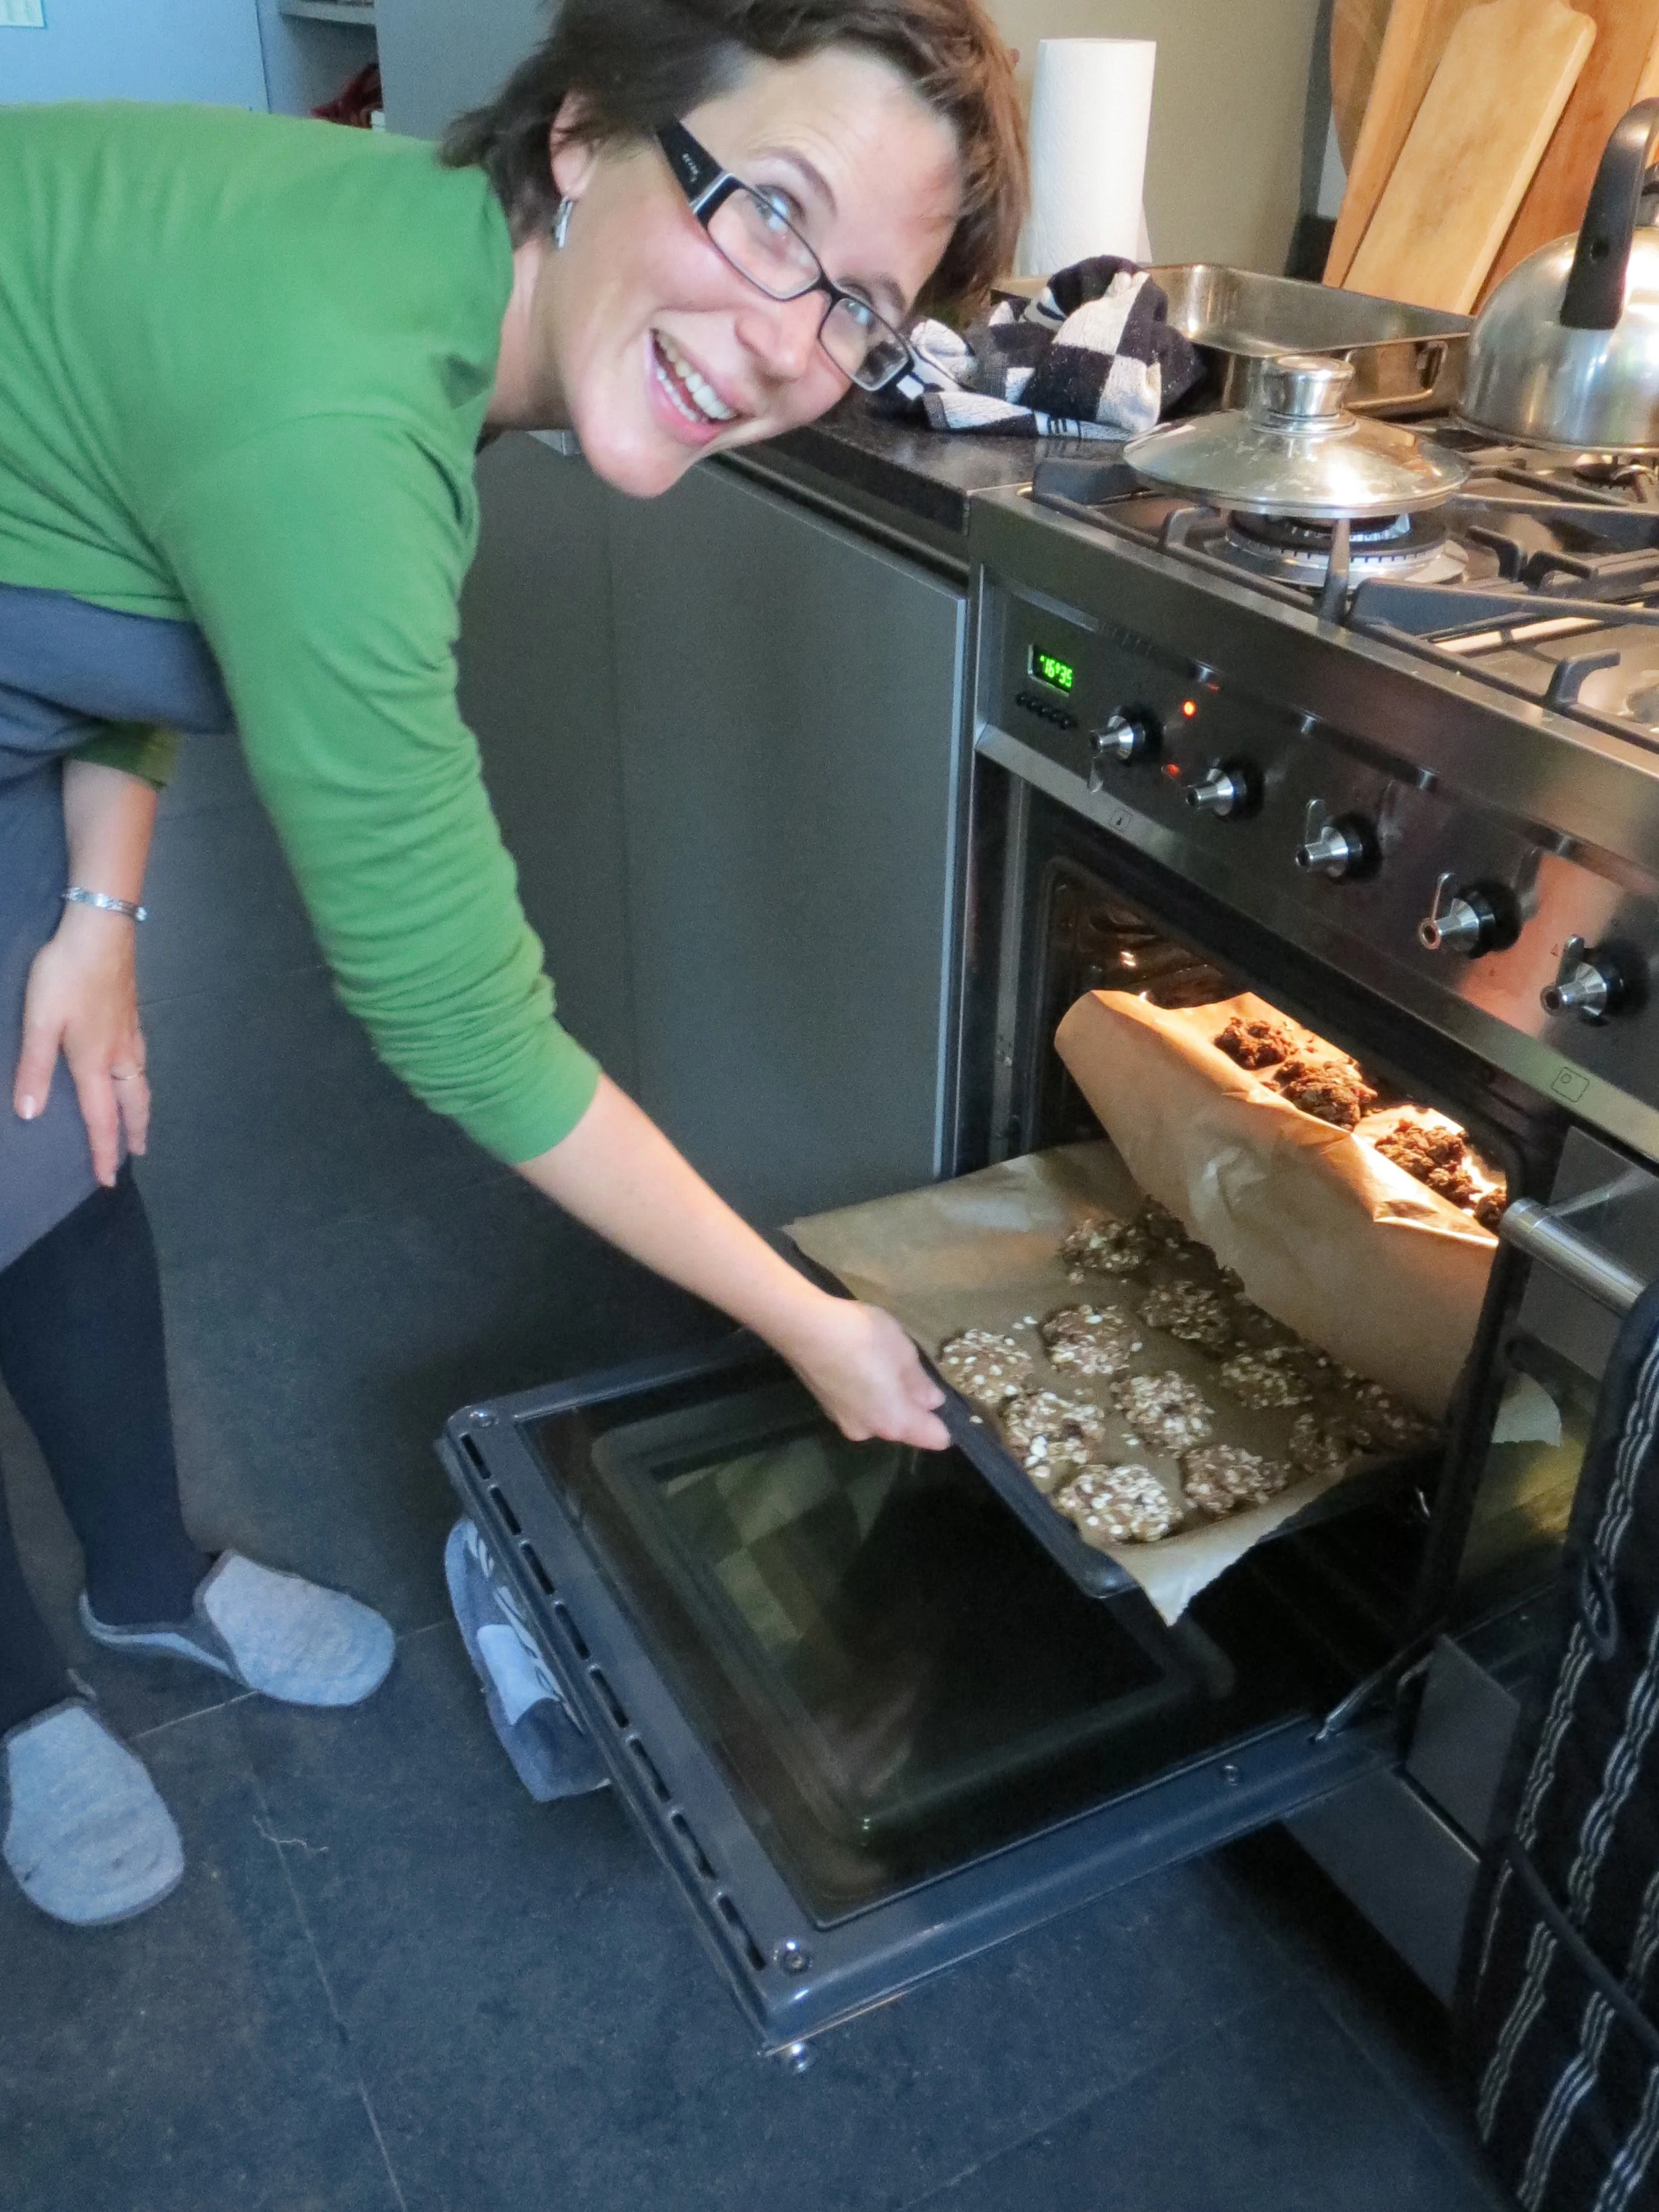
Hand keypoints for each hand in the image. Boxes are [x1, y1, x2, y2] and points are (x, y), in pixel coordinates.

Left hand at [12, 905, 148, 1186]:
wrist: (101, 930)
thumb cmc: (65, 976)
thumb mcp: (39, 1022)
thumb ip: (34, 1068)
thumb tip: (29, 1115)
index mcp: (94, 1061)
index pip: (101, 1118)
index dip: (104, 1151)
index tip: (108, 1181)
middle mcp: (118, 1053)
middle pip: (133, 1103)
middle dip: (135, 1131)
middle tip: (139, 1154)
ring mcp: (129, 1032)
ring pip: (141, 1080)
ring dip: (141, 1106)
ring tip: (141, 1120)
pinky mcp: (131, 1013)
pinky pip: (140, 1058)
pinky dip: (140, 1076)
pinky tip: (135, 1066)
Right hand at [775, 1294, 950, 1452]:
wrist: (804, 1327)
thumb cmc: (862, 1338)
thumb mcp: (903, 1352)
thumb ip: (920, 1382)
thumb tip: (932, 1401)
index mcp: (894, 1422)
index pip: (934, 1438)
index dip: (946, 1423)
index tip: (948, 1400)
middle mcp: (868, 1431)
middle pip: (903, 1426)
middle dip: (912, 1404)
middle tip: (911, 1369)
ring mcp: (843, 1421)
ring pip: (878, 1415)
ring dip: (886, 1396)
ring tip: (883, 1361)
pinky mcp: (825, 1406)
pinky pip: (858, 1405)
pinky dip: (864, 1391)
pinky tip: (860, 1363)